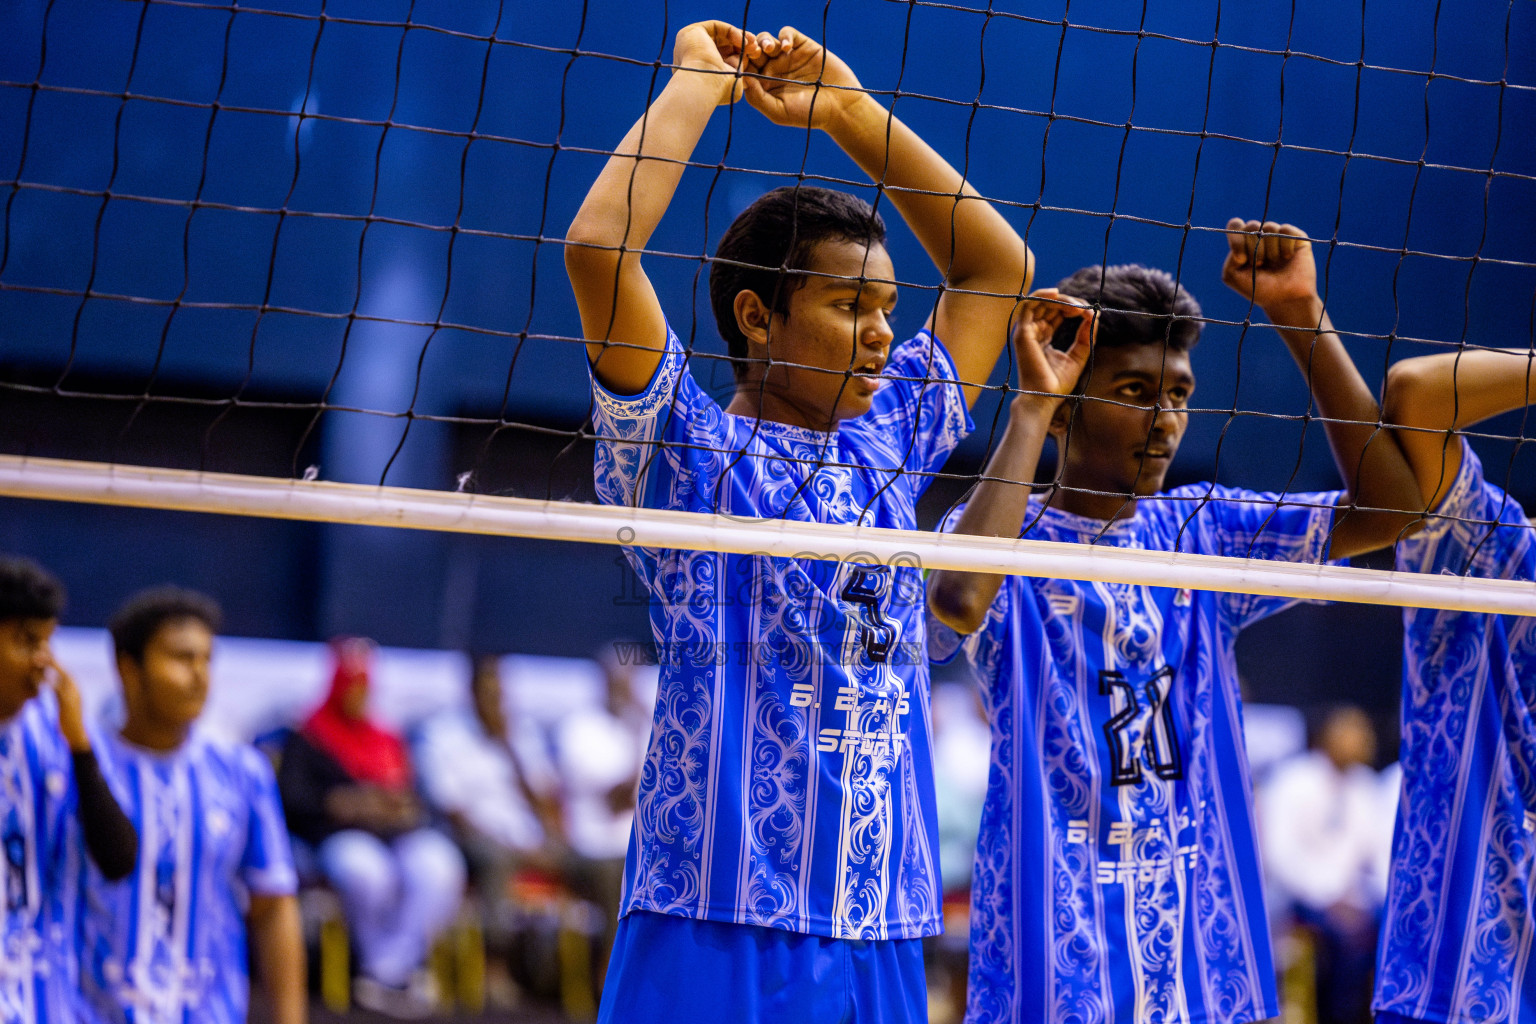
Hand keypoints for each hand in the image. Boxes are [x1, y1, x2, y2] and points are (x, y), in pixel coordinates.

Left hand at [44, 656, 88, 752]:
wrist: (78, 735)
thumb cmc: (68, 721)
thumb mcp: (63, 703)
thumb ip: (57, 691)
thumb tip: (48, 683)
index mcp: (73, 687)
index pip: (62, 668)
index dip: (52, 658)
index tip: (43, 647)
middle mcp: (75, 687)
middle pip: (62, 668)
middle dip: (50, 657)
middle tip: (40, 646)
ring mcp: (73, 694)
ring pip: (61, 675)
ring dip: (49, 665)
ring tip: (38, 657)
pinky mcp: (69, 702)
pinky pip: (58, 689)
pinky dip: (50, 682)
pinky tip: (43, 677)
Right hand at [672, 21, 767, 105]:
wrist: (703, 86)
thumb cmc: (718, 90)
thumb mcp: (733, 81)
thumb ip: (738, 70)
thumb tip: (745, 62)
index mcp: (700, 71)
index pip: (722, 58)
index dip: (740, 56)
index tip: (755, 56)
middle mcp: (693, 57)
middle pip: (721, 45)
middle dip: (742, 46)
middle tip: (756, 49)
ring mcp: (690, 44)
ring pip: (719, 35)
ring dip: (739, 38)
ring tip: (753, 44)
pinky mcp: (691, 33)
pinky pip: (716, 27)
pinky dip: (731, 31)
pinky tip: (742, 40)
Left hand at [741, 26, 865, 129]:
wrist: (840, 107)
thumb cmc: (808, 114)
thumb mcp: (778, 112)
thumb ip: (757, 97)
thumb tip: (741, 79)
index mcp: (765, 84)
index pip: (745, 68)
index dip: (740, 62)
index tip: (740, 64)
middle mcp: (774, 69)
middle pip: (753, 51)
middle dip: (749, 48)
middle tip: (752, 52)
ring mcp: (788, 56)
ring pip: (767, 40)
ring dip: (763, 41)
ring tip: (768, 49)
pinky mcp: (803, 46)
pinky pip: (788, 34)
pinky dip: (784, 36)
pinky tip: (786, 47)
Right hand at [1010, 288, 1095, 413]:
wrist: (1046, 397)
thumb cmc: (1059, 382)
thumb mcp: (1079, 354)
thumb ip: (1086, 335)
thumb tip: (1094, 314)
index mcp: (1044, 337)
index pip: (1056, 313)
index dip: (1073, 308)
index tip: (1090, 313)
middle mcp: (1033, 332)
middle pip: (1049, 305)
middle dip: (1069, 302)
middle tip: (1084, 308)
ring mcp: (1026, 331)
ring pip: (1039, 302)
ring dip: (1059, 298)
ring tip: (1076, 306)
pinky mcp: (1022, 333)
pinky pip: (1028, 305)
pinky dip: (1042, 295)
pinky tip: (1057, 294)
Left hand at [1221, 218, 1322, 326]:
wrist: (1285, 299)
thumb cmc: (1259, 289)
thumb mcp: (1233, 277)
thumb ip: (1230, 259)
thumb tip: (1243, 247)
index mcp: (1243, 242)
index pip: (1236, 225)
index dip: (1236, 239)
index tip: (1241, 258)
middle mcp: (1260, 236)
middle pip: (1252, 225)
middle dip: (1254, 249)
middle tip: (1260, 265)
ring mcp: (1278, 235)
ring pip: (1269, 227)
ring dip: (1270, 251)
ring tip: (1275, 263)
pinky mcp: (1296, 237)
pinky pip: (1286, 230)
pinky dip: (1285, 246)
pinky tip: (1288, 257)